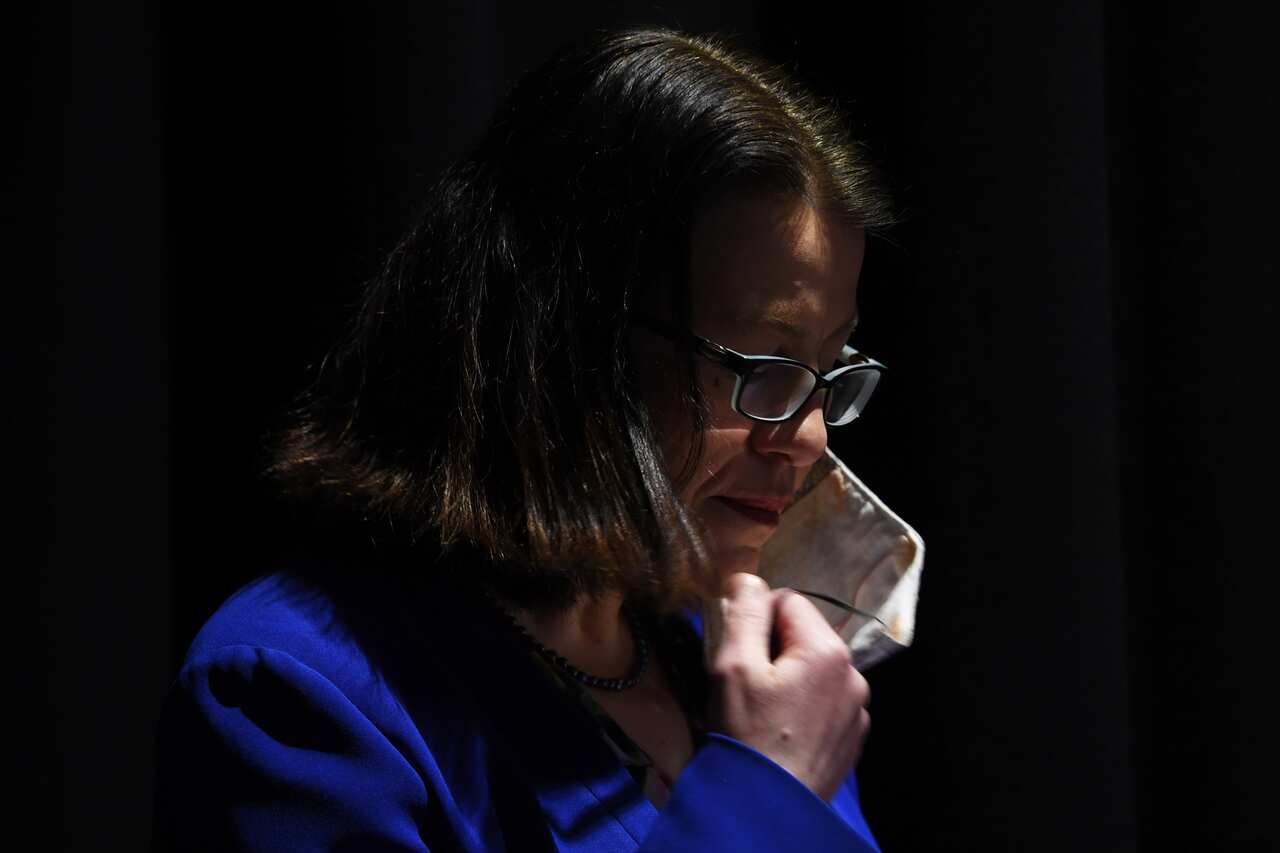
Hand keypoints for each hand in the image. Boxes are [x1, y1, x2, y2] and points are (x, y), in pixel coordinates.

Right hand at [707, 572, 871, 801]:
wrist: (767, 808)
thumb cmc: (747, 734)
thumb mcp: (733, 665)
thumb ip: (744, 612)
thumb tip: (749, 578)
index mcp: (827, 650)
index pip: (787, 600)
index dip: (756, 618)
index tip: (737, 649)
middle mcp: (853, 674)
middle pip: (804, 634)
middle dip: (773, 647)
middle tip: (746, 681)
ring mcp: (857, 709)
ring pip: (814, 669)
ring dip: (789, 676)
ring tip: (762, 708)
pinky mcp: (851, 737)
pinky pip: (824, 701)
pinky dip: (803, 705)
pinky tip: (780, 729)